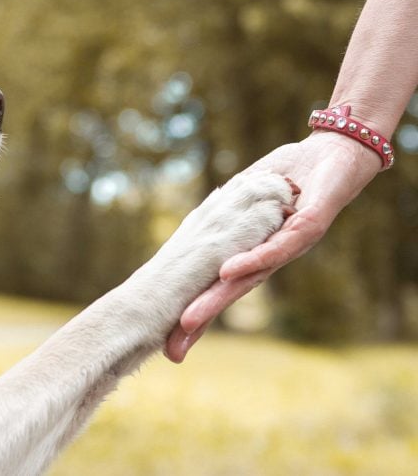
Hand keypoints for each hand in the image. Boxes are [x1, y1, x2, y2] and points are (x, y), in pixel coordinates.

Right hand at [164, 130, 381, 361]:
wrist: (337, 156)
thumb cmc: (289, 177)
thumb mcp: (246, 197)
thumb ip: (225, 216)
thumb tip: (192, 234)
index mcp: (251, 252)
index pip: (216, 286)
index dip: (194, 311)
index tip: (168, 341)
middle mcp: (268, 258)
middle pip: (228, 293)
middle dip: (199, 320)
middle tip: (172, 349)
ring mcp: (287, 247)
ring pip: (248, 279)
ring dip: (217, 299)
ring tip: (189, 319)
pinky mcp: (307, 229)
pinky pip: (275, 248)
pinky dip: (249, 260)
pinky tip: (227, 272)